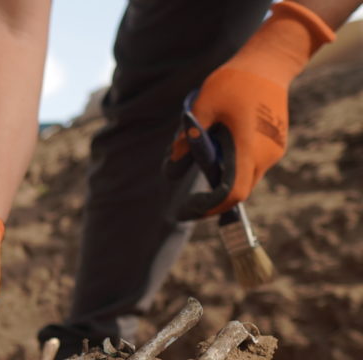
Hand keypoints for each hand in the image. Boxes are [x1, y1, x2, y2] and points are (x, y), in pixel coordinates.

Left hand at [166, 1, 334, 218]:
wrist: (270, 62)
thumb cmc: (235, 81)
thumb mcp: (202, 106)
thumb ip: (187, 138)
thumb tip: (172, 165)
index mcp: (248, 147)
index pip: (233, 194)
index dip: (210, 207)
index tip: (188, 209)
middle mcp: (266, 154)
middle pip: (239, 191)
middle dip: (213, 198)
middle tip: (189, 200)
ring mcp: (274, 150)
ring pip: (246, 179)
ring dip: (223, 181)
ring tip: (200, 167)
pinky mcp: (275, 144)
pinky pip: (252, 166)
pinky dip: (233, 168)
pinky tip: (216, 154)